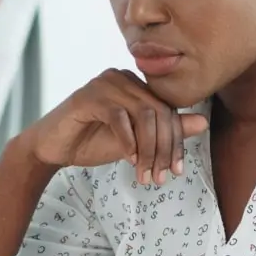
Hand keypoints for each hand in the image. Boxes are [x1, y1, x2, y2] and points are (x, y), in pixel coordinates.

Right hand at [25, 68, 208, 184]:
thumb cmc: (93, 142)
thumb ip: (165, 132)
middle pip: (160, 112)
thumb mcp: (137, 142)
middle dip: (164, 149)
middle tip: (160, 177)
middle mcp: (123, 78)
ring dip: (148, 150)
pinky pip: (119, 117)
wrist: (53, 149)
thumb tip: (202, 123)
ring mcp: (105, 83)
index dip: (177, 142)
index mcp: (136, 85)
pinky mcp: (88, 96)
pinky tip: (128, 160)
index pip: (168, 110)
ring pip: (143, 115)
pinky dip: (128, 141)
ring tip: (145, 174)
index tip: (176, 171)